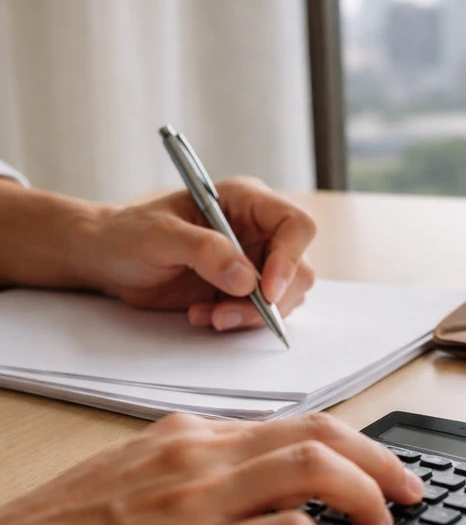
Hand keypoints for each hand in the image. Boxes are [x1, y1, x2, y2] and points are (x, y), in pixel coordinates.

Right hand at [0, 413, 423, 524]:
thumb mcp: (127, 484)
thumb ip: (191, 477)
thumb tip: (254, 499)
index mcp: (186, 437)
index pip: (291, 423)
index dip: (346, 446)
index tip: (372, 469)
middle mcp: (199, 455)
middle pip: (319, 433)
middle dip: (379, 459)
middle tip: (408, 490)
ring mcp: (196, 500)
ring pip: (316, 467)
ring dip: (366, 495)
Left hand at [88, 177, 316, 330]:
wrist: (109, 260)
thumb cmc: (129, 235)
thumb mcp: (159, 236)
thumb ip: (204, 251)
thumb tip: (247, 280)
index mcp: (247, 202)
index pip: (295, 226)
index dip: (289, 258)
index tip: (266, 290)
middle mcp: (260, 231)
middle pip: (298, 268)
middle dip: (270, 299)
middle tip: (228, 314)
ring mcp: (256, 262)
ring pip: (286, 296)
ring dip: (252, 315)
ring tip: (207, 315)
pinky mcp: (245, 290)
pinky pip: (263, 313)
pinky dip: (238, 322)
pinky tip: (203, 315)